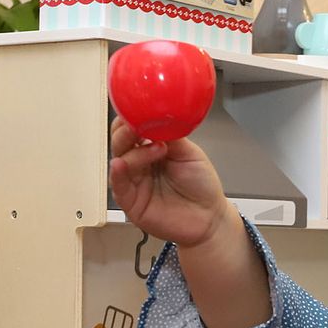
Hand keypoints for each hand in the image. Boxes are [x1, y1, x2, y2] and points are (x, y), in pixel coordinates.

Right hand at [109, 116, 229, 247]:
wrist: (210, 217)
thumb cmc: (201, 186)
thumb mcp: (189, 153)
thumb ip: (170, 135)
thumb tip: (156, 117)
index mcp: (152, 148)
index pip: (133, 129)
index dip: (132, 119)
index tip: (137, 110)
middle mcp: (140, 164)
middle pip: (121, 142)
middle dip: (126, 132)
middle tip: (137, 126)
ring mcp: (134, 182)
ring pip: (119, 161)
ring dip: (132, 152)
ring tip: (155, 149)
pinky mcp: (131, 202)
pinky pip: (118, 186)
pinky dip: (118, 174)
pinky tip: (121, 165)